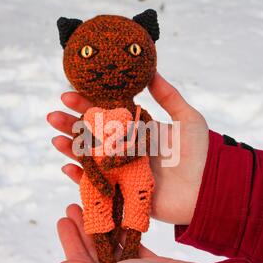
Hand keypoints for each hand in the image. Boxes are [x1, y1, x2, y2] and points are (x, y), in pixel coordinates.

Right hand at [48, 72, 208, 224]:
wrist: (209, 189)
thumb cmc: (201, 153)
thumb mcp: (187, 119)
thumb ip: (168, 96)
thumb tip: (151, 70)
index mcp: (139, 130)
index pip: (108, 114)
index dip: (88, 104)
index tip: (68, 93)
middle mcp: (128, 149)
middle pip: (94, 135)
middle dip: (72, 125)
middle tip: (53, 116)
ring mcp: (123, 170)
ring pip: (91, 157)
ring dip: (71, 148)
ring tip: (55, 138)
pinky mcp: (123, 191)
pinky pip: (97, 184)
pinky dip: (81, 178)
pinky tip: (67, 167)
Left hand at [55, 204, 201, 262]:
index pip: (79, 259)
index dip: (70, 239)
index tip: (63, 219)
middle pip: (93, 249)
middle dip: (83, 227)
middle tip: (74, 206)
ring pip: (111, 244)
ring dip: (102, 226)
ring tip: (95, 206)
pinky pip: (130, 243)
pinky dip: (123, 230)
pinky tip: (118, 216)